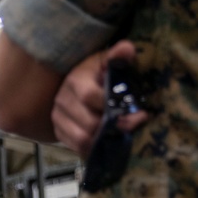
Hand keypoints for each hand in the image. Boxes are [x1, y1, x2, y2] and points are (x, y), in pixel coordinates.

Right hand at [52, 40, 147, 157]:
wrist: (75, 86)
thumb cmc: (96, 73)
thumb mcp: (106, 62)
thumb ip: (117, 56)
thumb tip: (127, 49)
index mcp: (76, 80)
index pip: (90, 96)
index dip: (114, 107)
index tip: (138, 112)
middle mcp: (63, 99)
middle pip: (89, 123)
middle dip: (114, 128)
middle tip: (133, 127)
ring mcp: (58, 117)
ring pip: (82, 138)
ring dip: (104, 140)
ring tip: (120, 135)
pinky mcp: (58, 131)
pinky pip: (76, 147)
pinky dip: (94, 148)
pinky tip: (107, 141)